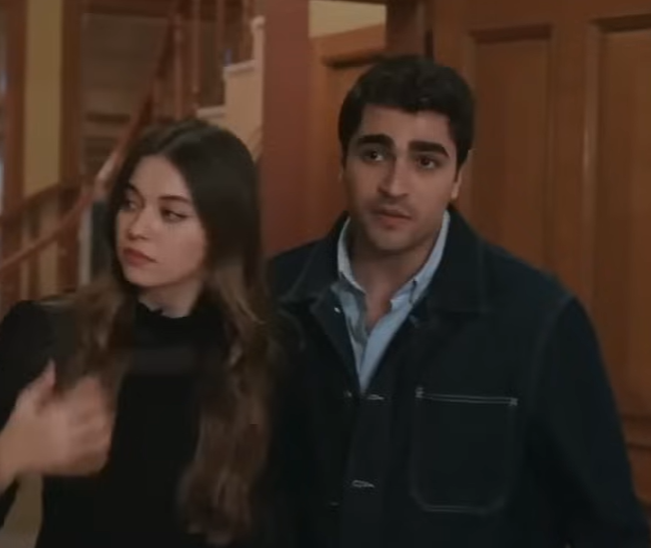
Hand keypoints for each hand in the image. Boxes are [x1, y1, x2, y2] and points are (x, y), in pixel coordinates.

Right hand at [0, 362, 113, 480]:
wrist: (9, 457)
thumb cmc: (19, 427)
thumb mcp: (25, 402)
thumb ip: (41, 385)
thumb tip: (54, 365)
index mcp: (57, 417)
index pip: (85, 400)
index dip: (94, 389)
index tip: (95, 381)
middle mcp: (69, 434)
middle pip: (99, 419)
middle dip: (105, 407)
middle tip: (104, 399)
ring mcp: (73, 452)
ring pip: (102, 438)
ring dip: (107, 425)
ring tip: (105, 416)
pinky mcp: (74, 464)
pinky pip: (97, 457)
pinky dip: (103, 446)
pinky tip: (102, 437)